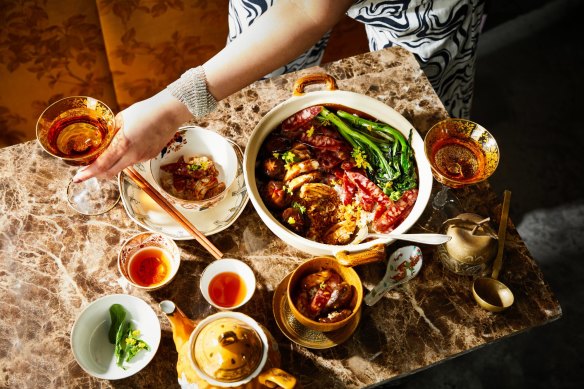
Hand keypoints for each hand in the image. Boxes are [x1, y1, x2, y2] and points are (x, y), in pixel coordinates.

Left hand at [73, 90, 190, 181]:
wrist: (169, 113)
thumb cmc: (145, 111)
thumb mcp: (121, 119)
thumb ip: (111, 133)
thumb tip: (102, 140)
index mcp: (123, 144)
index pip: (101, 165)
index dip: (88, 173)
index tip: (77, 177)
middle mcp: (133, 155)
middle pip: (110, 173)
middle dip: (97, 174)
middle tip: (87, 171)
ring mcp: (143, 157)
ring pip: (121, 167)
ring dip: (111, 165)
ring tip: (106, 156)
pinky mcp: (150, 156)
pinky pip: (133, 161)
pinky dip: (125, 158)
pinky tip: (127, 148)